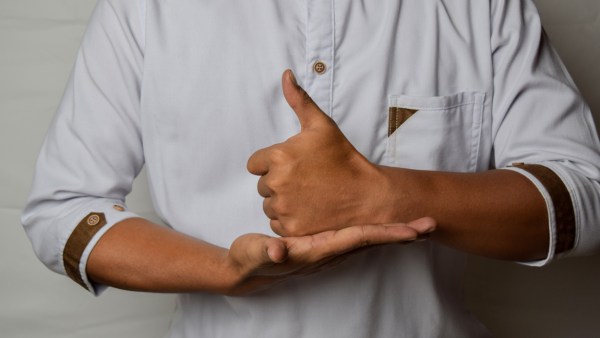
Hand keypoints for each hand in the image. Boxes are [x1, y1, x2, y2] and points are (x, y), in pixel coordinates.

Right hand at [225, 217, 435, 295]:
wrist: (247, 269)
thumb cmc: (251, 260)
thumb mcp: (255, 254)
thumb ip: (267, 252)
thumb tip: (280, 250)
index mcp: (319, 249)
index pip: (360, 238)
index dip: (387, 233)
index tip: (414, 231)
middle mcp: (330, 250)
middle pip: (373, 239)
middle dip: (402, 233)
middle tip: (431, 222)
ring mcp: (330, 247)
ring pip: (368, 237)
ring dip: (393, 230)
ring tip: (418, 222)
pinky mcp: (325, 241)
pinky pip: (357, 234)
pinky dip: (377, 228)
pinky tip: (384, 220)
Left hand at [247, 70, 389, 236]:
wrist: (367, 195)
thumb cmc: (343, 158)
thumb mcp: (322, 125)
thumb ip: (299, 100)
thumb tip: (285, 74)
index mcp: (278, 157)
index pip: (255, 164)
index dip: (273, 164)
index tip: (295, 166)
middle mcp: (276, 184)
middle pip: (262, 186)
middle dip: (279, 183)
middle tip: (307, 181)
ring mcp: (283, 209)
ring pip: (269, 205)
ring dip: (283, 202)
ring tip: (309, 196)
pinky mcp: (291, 229)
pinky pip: (277, 224)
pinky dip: (289, 220)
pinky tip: (309, 211)